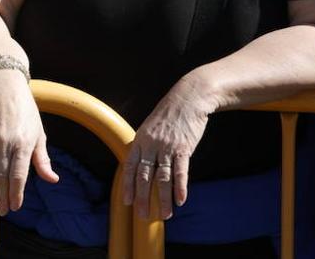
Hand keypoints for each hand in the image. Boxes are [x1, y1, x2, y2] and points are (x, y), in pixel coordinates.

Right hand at [0, 70, 57, 215]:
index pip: (18, 175)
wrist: (3, 89)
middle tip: (5, 210)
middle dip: (3, 197)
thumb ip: (43, 159)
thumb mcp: (39, 133)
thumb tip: (52, 179)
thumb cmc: (25, 111)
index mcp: (23, 142)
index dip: (16, 193)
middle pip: (2, 177)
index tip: (16, 206)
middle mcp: (5, 142)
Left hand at [121, 79, 211, 220]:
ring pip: (163, 178)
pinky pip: (181, 171)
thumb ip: (145, 145)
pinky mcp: (184, 148)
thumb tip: (140, 164)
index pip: (130, 166)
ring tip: (164, 215)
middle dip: (142, 198)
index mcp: (140, 140)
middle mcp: (151, 145)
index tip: (126, 201)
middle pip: (144, 176)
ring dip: (163, 198)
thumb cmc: (169, 114)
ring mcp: (167, 147)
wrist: (188, 98)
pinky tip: (180, 201)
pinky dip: (180, 187)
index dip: (128, 185)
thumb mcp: (150, 127)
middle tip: (142, 216)